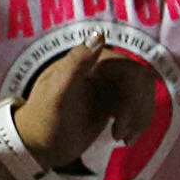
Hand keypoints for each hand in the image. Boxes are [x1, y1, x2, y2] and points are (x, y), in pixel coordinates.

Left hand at [11, 29, 156, 170]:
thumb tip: (98, 35)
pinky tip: (125, 139)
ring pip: (142, 93)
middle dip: (137, 110)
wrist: (37, 144)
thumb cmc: (43, 116)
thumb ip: (76, 62)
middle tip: (120, 134)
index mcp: (91, 60)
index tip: (119, 119)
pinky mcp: (112, 103)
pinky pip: (138, 105)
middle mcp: (102, 69)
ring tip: (123, 138)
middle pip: (140, 82)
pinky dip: (138, 123)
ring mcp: (108, 86)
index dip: (133, 94)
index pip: (128, 69)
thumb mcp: (57, 91)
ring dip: (140, 117)